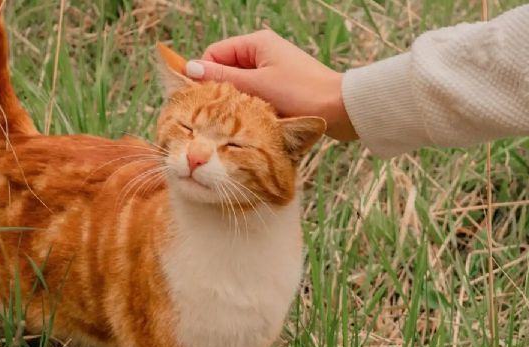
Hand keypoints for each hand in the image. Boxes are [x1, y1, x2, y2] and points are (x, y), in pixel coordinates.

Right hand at [185, 30, 357, 140]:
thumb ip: (222, 78)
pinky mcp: (280, 87)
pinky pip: (254, 94)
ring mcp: (272, 70)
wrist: (340, 110)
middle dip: (219, 90)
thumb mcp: (256, 86)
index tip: (197, 99)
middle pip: (225, 70)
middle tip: (214, 114)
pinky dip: (249, 106)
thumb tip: (188, 69)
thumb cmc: (301, 93)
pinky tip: (250, 120)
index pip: (215, 54)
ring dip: (235, 101)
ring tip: (234, 119)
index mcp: (257, 43)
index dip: (203, 76)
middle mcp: (263, 52)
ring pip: (239, 85)